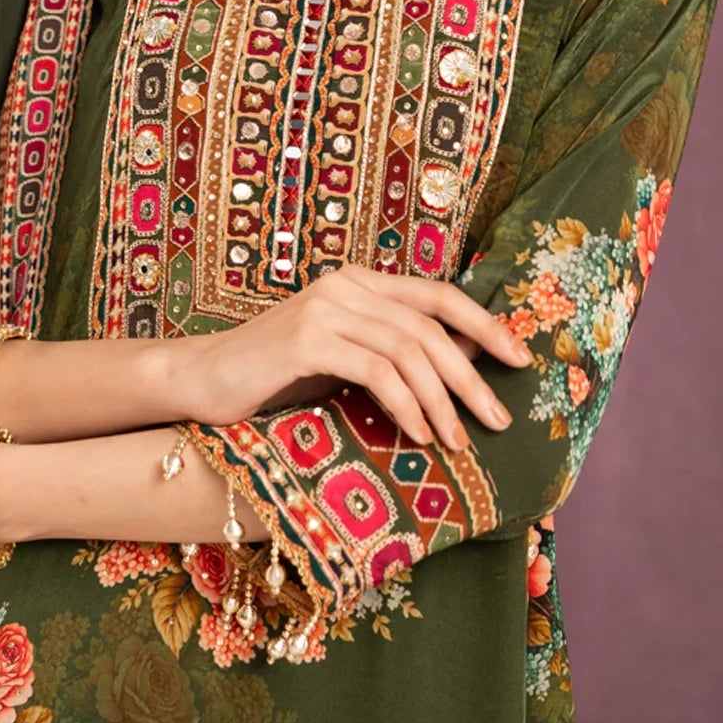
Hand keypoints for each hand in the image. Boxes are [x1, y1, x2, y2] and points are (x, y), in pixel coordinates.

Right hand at [171, 263, 533, 452]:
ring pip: (409, 350)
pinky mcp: (306, 338)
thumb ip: (396, 354)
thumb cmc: (276, 376)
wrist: (202, 380)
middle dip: (471, 376)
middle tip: (497, 419)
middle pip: (431, 326)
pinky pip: (375, 371)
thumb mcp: (347, 361)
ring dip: (441, 400)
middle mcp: (345, 285)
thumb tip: (468, 364)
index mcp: (360, 282)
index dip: (485, 325)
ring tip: (457, 440)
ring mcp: (325, 308)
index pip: (439, 295)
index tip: (520, 360)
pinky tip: (418, 433)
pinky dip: (405, 405)